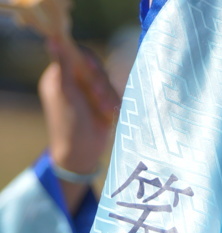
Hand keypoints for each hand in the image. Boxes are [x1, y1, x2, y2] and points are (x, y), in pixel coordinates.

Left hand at [39, 38, 117, 177]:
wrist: (82, 152)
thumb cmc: (68, 123)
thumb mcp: (64, 92)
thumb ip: (63, 66)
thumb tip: (53, 39)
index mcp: (61, 76)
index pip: (77, 56)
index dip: (88, 60)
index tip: (93, 69)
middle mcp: (76, 82)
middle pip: (95, 69)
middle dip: (100, 83)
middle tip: (98, 97)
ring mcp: (90, 93)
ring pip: (108, 83)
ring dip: (108, 96)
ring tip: (105, 111)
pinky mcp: (104, 104)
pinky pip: (115, 96)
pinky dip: (114, 105)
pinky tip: (110, 115)